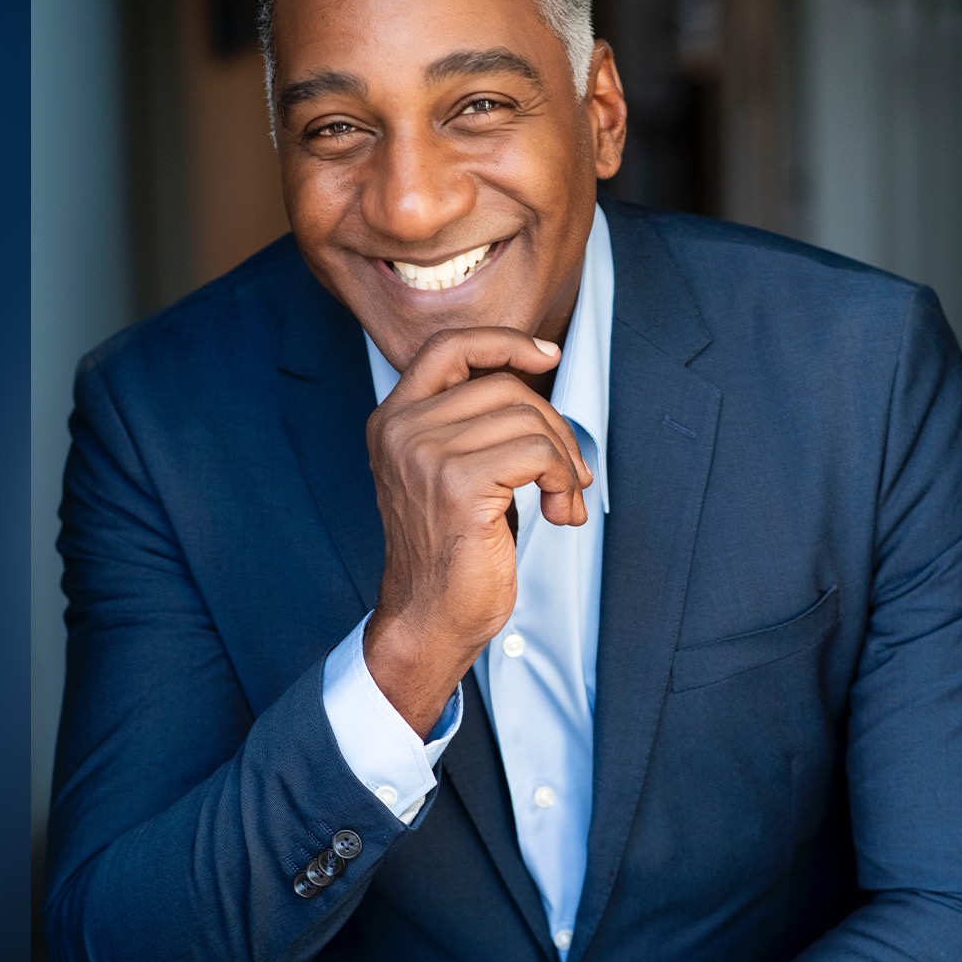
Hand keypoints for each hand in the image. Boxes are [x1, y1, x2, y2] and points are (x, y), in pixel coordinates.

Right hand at [362, 327, 592, 734]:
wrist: (428, 618)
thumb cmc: (447, 552)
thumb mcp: (449, 472)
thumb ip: (472, 424)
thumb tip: (536, 380)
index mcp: (393, 420)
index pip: (449, 347)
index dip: (504, 343)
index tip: (547, 354)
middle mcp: (401, 429)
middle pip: (505, 386)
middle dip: (554, 426)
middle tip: (568, 474)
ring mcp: (425, 455)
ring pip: (528, 419)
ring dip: (564, 462)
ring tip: (564, 501)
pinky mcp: (457, 485)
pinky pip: (537, 454)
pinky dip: (562, 480)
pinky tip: (559, 511)